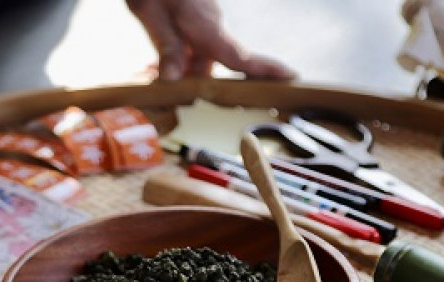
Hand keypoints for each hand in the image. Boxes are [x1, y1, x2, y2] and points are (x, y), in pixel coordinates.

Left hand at [126, 0, 295, 80]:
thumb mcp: (152, 14)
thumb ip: (166, 47)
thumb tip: (173, 80)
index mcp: (206, 27)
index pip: (240, 55)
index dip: (266, 69)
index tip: (292, 76)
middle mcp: (211, 29)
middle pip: (222, 67)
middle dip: (212, 89)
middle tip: (211, 105)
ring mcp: (203, 27)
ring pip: (200, 64)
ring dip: (182, 78)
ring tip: (157, 82)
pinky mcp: (192, 26)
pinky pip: (189, 54)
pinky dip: (174, 66)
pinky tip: (152, 71)